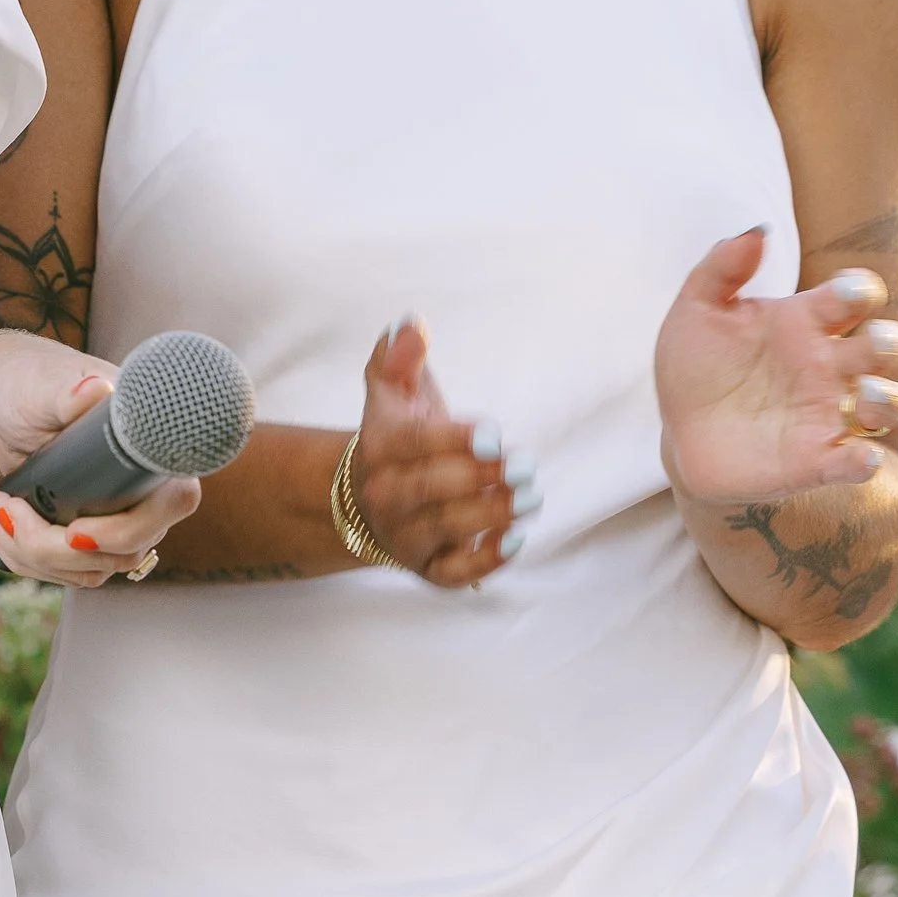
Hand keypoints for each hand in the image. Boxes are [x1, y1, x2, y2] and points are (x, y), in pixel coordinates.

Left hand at [0, 333, 199, 589]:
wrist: (5, 408)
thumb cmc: (33, 385)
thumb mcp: (44, 386)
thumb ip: (69, 389)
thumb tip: (96, 389)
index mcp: (155, 450)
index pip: (172, 504)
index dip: (126, 529)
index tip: (73, 530)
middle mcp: (150, 494)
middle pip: (124, 550)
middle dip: (51, 544)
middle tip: (2, 510)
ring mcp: (124, 524)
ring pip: (90, 569)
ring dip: (31, 553)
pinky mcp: (93, 544)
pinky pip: (68, 572)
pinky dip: (25, 559)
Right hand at [347, 319, 533, 588]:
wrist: (366, 499)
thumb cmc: (397, 438)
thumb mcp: (393, 394)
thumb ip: (399, 357)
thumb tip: (410, 322)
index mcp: (378, 448)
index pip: (413, 444)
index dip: (453, 439)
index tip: (494, 433)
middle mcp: (384, 496)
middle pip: (428, 489)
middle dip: (478, 478)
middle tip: (524, 465)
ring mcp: (404, 535)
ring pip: (443, 529)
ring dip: (490, 514)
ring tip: (531, 497)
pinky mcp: (426, 568)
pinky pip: (452, 574)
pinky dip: (484, 562)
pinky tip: (515, 539)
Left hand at [655, 231, 897, 512]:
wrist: (679, 432)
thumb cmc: (696, 366)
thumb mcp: (695, 311)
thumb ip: (721, 267)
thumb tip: (757, 232)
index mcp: (805, 321)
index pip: (854, 295)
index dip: (861, 290)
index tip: (850, 293)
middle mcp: (827, 366)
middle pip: (885, 347)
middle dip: (889, 342)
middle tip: (873, 345)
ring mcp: (826, 414)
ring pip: (890, 404)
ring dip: (889, 399)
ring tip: (862, 395)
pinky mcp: (815, 461)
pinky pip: (854, 463)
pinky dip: (864, 463)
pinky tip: (859, 459)